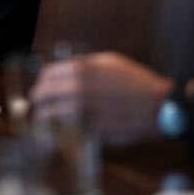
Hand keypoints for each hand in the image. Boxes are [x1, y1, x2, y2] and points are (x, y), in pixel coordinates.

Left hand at [30, 52, 172, 145]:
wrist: (157, 107)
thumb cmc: (136, 83)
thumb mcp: (110, 62)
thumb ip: (85, 64)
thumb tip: (63, 69)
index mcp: (83, 69)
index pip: (48, 74)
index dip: (42, 82)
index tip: (41, 88)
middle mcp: (79, 88)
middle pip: (44, 94)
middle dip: (37, 100)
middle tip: (36, 106)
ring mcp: (83, 110)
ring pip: (50, 114)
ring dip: (43, 117)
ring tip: (42, 121)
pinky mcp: (88, 130)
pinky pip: (65, 131)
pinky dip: (59, 131)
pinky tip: (60, 132)